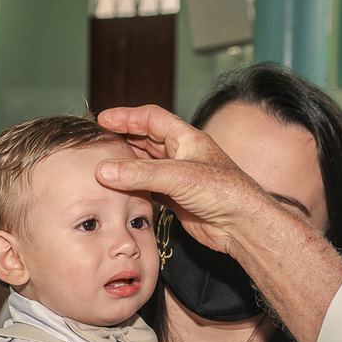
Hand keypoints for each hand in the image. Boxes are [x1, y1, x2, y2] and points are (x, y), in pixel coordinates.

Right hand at [96, 106, 273, 254]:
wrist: (243, 226)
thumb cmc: (224, 192)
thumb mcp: (179, 176)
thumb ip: (140, 174)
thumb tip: (104, 170)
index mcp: (187, 138)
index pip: (151, 118)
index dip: (126, 116)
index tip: (102, 120)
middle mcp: (182, 154)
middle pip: (145, 139)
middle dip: (122, 138)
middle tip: (98, 141)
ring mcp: (179, 177)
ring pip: (145, 165)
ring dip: (125, 164)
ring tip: (101, 164)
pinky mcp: (176, 199)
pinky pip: (148, 188)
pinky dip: (132, 187)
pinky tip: (117, 189)